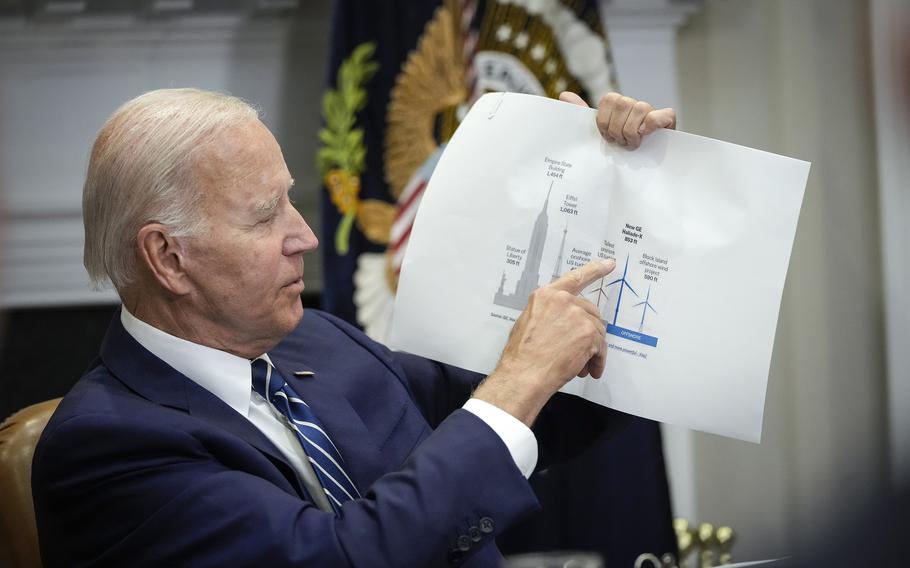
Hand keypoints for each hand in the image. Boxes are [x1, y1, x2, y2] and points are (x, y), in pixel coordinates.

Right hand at [473, 259, 615, 425]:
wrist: (524, 374)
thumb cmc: (521, 354)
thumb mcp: (527, 322)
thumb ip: (548, 313)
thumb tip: (560, 321)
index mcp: (547, 295)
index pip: (575, 277)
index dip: (595, 270)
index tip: (609, 264)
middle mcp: (564, 300)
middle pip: (590, 311)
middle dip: (588, 330)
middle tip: (581, 350)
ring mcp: (578, 316)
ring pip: (597, 331)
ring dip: (592, 349)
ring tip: (581, 365)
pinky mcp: (589, 333)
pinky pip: (600, 348)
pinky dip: (597, 361)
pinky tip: (589, 370)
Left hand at [559, 91, 675, 149]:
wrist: (643, 170)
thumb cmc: (618, 152)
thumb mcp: (599, 135)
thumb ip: (582, 114)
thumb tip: (564, 95)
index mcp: (619, 107)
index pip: (608, 100)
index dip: (604, 121)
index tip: (606, 137)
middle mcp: (635, 105)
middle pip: (622, 103)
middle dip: (616, 129)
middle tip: (619, 143)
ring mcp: (653, 111)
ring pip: (640, 108)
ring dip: (632, 132)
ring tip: (631, 145)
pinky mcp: (668, 120)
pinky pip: (663, 114)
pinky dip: (651, 124)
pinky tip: (645, 136)